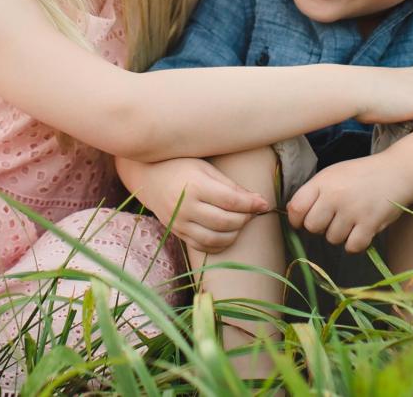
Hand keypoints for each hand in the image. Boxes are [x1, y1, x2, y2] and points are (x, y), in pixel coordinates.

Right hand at [120, 157, 269, 253]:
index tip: (265, 204)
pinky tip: (227, 233)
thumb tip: (259, 202)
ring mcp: (179, 223)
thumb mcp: (206, 168)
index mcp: (195, 186)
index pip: (231, 201)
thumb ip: (231, 186)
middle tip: (252, 211)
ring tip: (240, 222)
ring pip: (215, 238)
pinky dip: (220, 244)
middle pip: (225, 222)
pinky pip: (202, 246)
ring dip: (235, 233)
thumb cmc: (181, 166)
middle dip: (245, 219)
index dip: (252, 204)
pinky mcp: (177, 232)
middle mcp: (185, 207)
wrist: (148, 176)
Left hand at [286, 154, 412, 253]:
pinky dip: (355, 243)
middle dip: (320, 227)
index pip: (296, 208)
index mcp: (323, 181)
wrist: (397, 172)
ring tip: (352, 219)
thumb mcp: (333, 174)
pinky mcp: (369, 223)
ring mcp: (352, 210)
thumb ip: (312, 191)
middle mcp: (335, 196)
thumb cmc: (361, 175)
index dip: (296, 220)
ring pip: (332, 238)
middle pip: (312, 227)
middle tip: (333, 219)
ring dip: (340, 234)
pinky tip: (361, 231)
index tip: (304, 221)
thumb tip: (291, 212)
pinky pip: (352, 247)